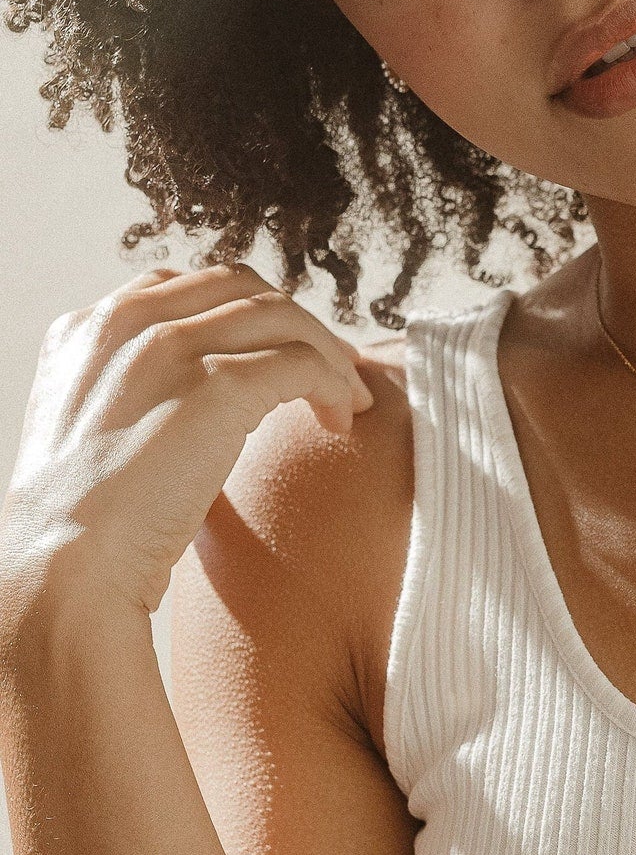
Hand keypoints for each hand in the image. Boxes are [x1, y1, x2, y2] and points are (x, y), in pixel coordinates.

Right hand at [0, 263, 374, 620]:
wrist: (68, 566)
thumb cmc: (87, 523)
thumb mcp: (95, 427)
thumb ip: (137, 387)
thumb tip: (203, 391)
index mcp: (90, 328)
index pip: (190, 287)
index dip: (250, 314)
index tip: (284, 350)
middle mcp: (127, 323)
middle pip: (243, 289)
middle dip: (297, 324)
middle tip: (333, 368)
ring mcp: (172, 349)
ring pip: (284, 318)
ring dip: (329, 354)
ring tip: (349, 398)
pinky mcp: (216, 386)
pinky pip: (305, 362)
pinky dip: (335, 385)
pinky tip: (341, 421)